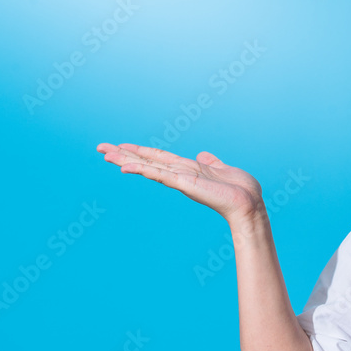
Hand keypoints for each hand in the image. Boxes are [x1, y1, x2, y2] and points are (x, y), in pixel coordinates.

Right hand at [97, 142, 263, 224]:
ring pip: (148, 167)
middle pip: (147, 161)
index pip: (158, 158)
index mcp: (188, 169)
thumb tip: (202, 155)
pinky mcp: (185, 184)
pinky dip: (143, 170)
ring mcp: (181, 180)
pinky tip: (126, 167)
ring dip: (126, 161)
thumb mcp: (223, 169)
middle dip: (124, 155)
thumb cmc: (240, 190)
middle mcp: (180, 174)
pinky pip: (160, 175)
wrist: (249, 204)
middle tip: (100, 149)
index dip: (139, 151)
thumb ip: (211, 162)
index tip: (120, 146)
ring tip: (105, 155)